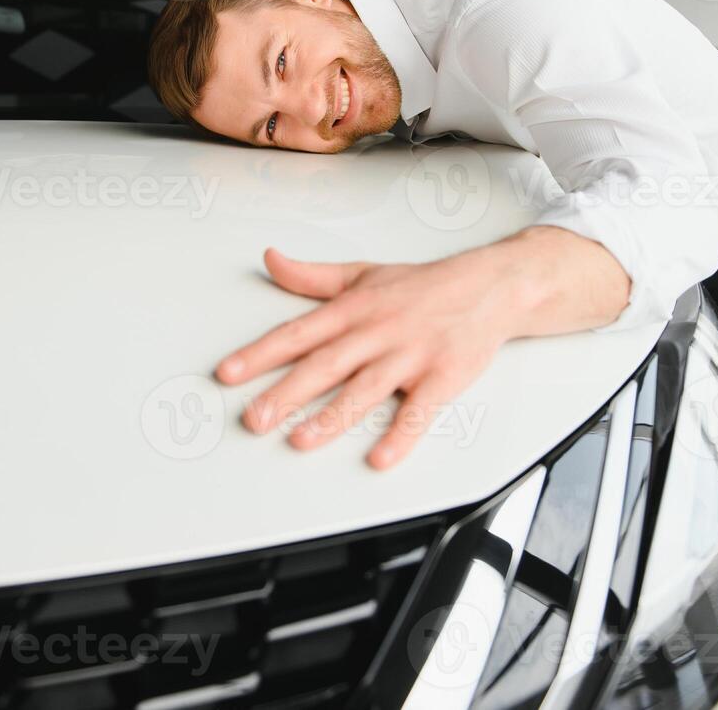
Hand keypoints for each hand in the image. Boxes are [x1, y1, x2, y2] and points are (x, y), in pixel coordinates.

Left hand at [215, 246, 515, 468]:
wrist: (489, 286)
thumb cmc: (421, 286)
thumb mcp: (361, 273)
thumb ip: (311, 276)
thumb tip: (271, 260)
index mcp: (352, 309)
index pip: (297, 332)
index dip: (260, 354)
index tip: (228, 373)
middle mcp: (376, 331)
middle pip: (324, 365)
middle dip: (285, 393)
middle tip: (254, 419)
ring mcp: (409, 355)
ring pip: (365, 389)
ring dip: (333, 417)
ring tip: (301, 440)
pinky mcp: (441, 376)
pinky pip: (419, 411)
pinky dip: (401, 435)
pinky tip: (381, 457)